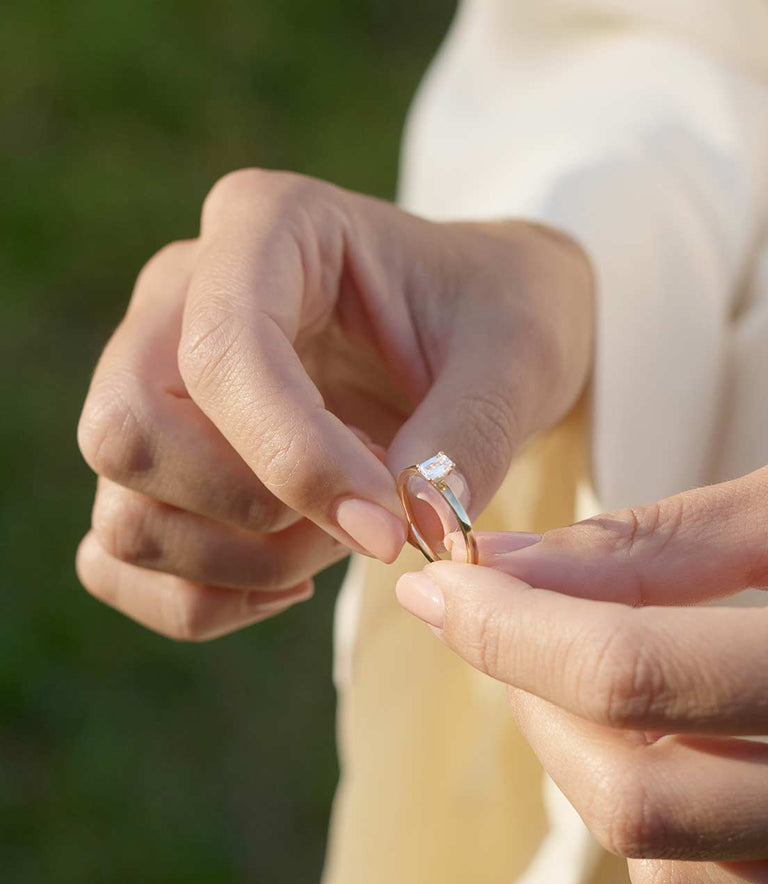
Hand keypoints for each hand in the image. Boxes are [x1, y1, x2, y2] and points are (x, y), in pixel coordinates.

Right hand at [77, 169, 591, 638]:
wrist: (477, 338)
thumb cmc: (494, 322)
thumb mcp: (517, 357)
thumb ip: (467, 436)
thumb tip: (412, 526)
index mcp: (265, 226)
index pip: (221, 353)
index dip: (296, 459)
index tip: (388, 528)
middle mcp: (182, 297)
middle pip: (126, 433)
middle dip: (249, 512)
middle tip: (362, 521)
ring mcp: (154, 382)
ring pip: (121, 513)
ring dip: (237, 564)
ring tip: (341, 538)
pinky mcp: (159, 464)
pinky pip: (117, 561)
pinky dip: (198, 600)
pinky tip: (290, 580)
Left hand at [396, 466, 767, 883]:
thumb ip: (659, 547)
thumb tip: (507, 563)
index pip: (629, 674)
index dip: (508, 627)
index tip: (437, 582)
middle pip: (630, 793)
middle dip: (536, 697)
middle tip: (508, 620)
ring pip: (660, 875)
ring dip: (591, 772)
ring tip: (607, 683)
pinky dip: (663, 865)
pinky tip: (679, 777)